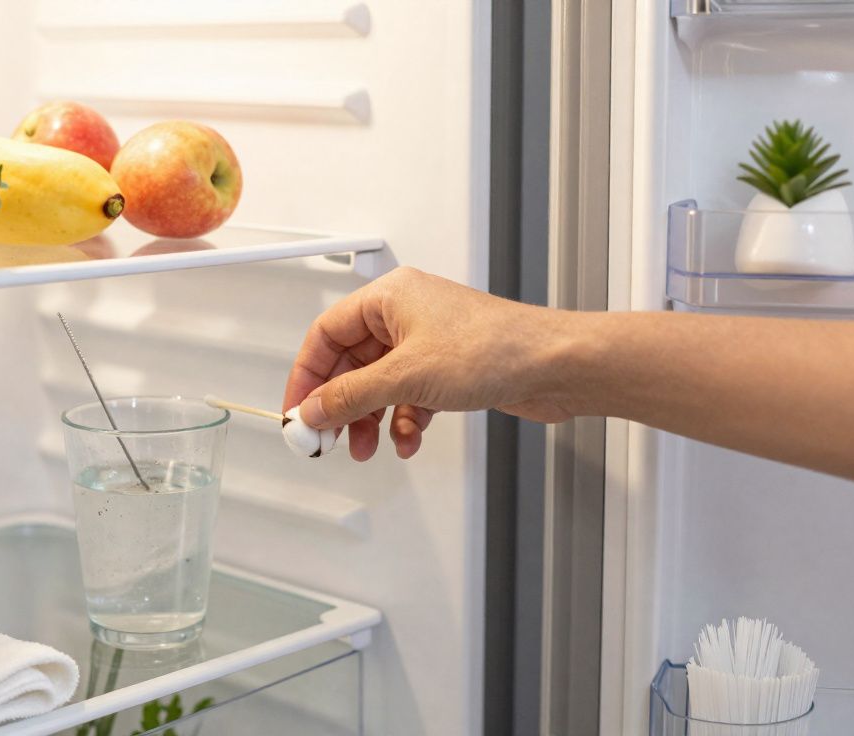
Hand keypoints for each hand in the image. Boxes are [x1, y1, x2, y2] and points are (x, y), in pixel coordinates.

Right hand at [282, 267, 577, 460]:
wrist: (555, 365)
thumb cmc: (496, 347)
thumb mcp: (407, 376)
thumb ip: (352, 396)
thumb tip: (314, 409)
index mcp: (390, 298)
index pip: (327, 333)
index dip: (307, 374)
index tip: (298, 410)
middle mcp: (406, 316)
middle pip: (351, 363)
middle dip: (340, 405)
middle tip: (327, 437)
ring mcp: (428, 343)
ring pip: (380, 385)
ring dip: (371, 419)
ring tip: (366, 447)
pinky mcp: (449, 369)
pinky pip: (409, 397)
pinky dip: (404, 421)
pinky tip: (409, 441)